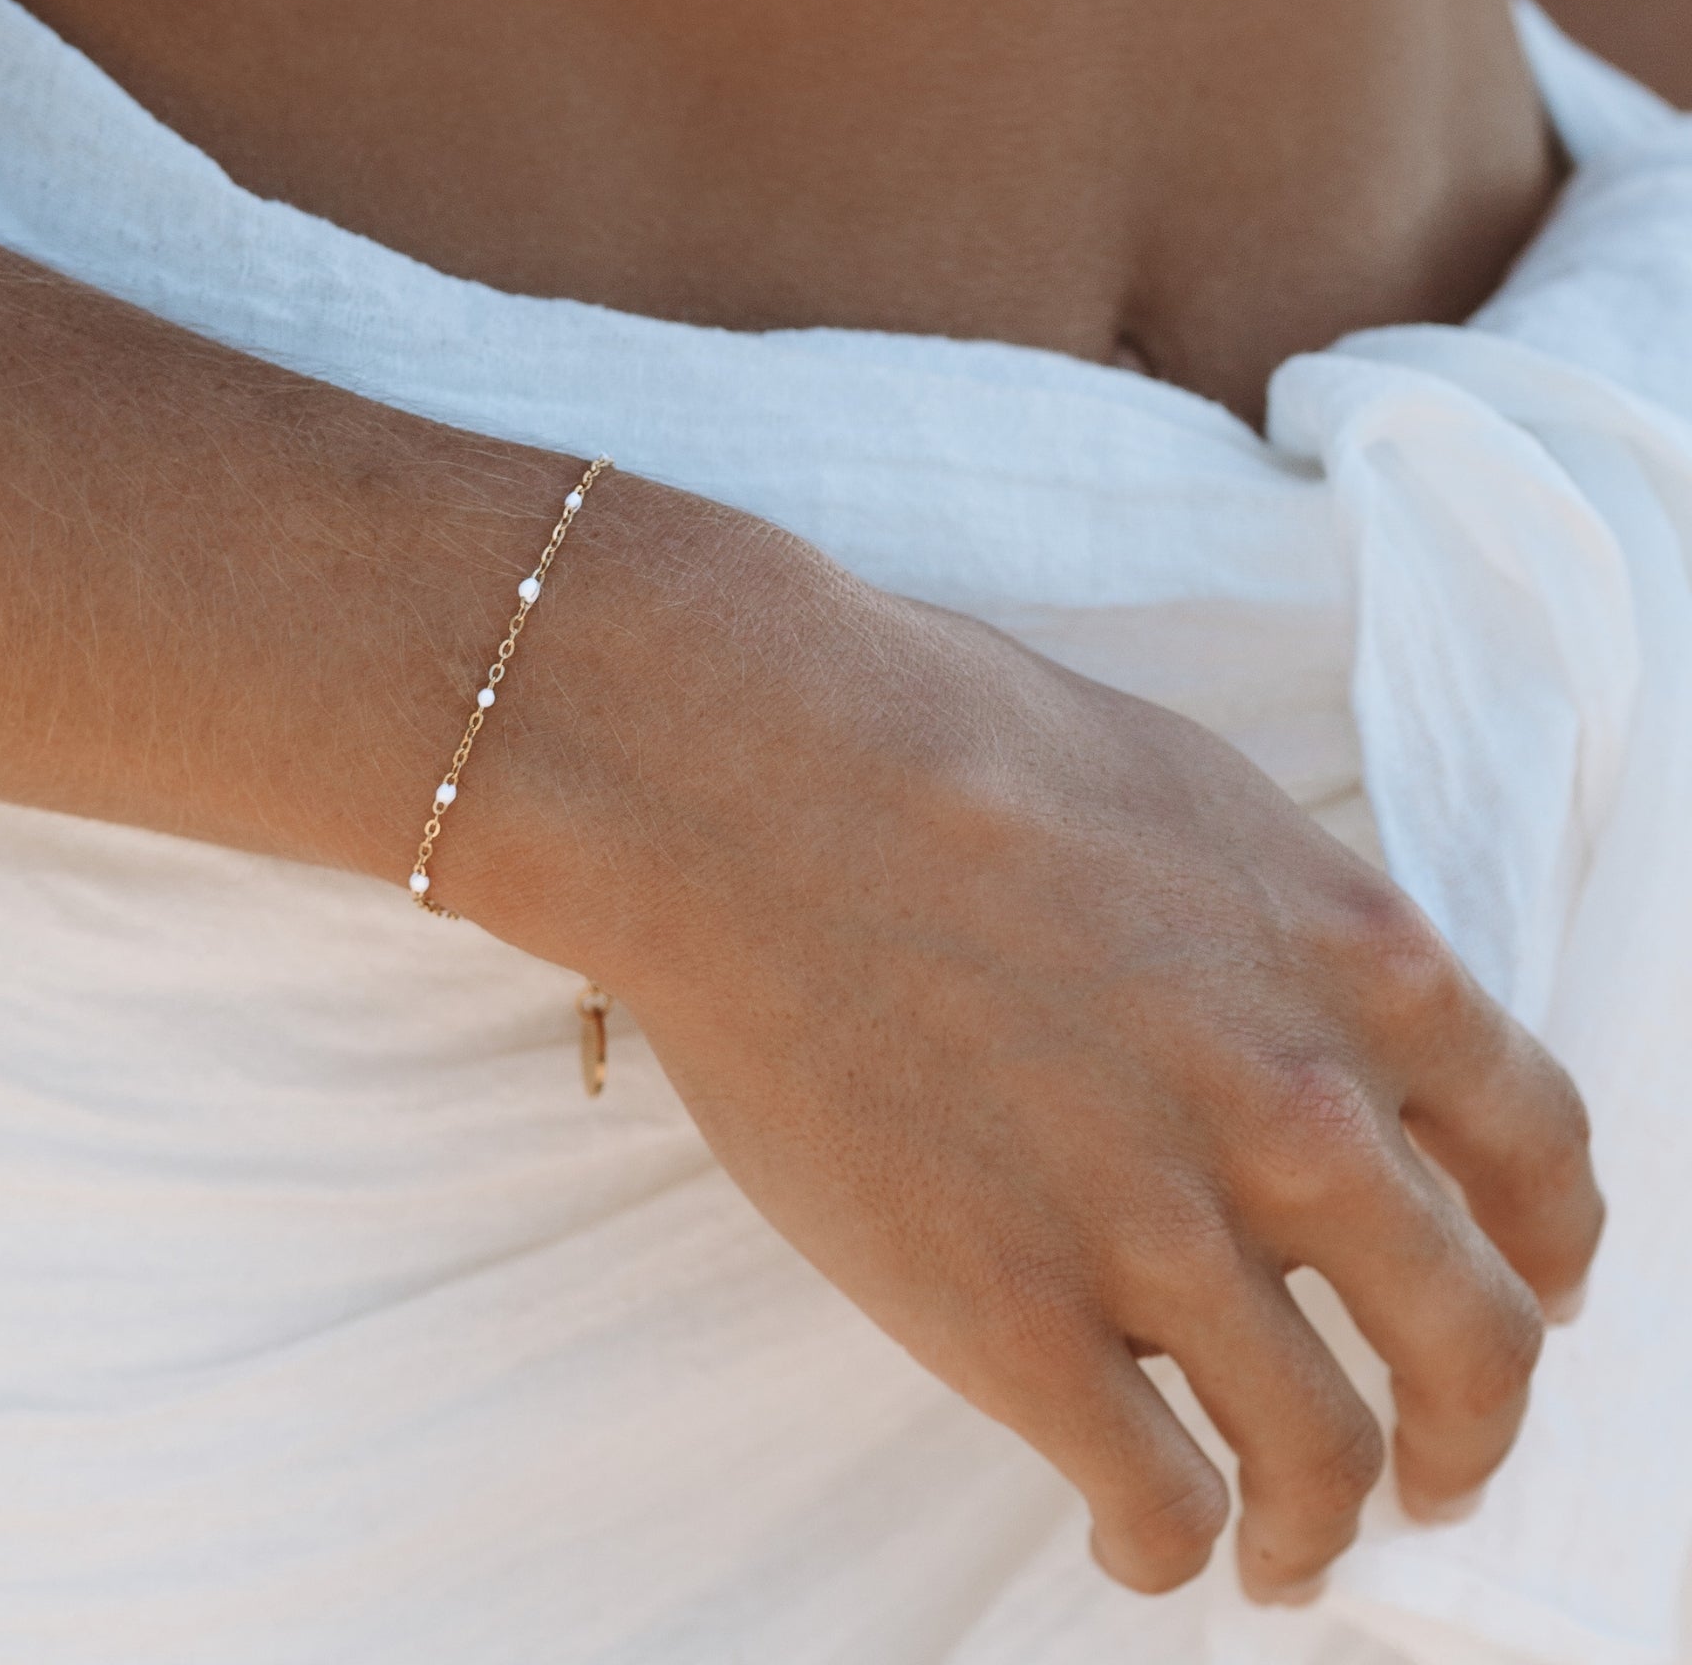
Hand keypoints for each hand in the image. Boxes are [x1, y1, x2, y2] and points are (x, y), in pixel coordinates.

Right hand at [468, 506, 1604, 1602]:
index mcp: (1359, 967)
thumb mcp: (1187, 797)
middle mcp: (1300, 1115)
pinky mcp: (1012, 1317)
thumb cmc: (937, 743)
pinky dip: (1168, 1550)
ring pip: (1320, 1461)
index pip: (1540, 1159)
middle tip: (1430, 1474)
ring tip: (1284, 1551)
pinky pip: (1155, 1504)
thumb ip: (1286, 937)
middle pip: (1469, 1343)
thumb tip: (1311, 1040)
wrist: (747, 774)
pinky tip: (1139, 1539)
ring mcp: (1158, 1227)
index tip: (1528, 1298)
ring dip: (1317, 1529)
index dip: (1547, 1254)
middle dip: (1468, 1435)